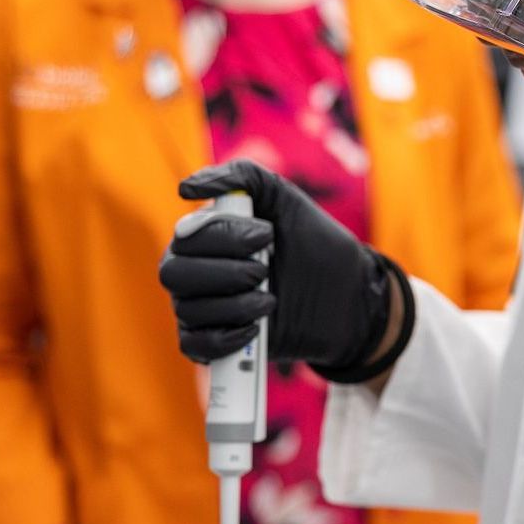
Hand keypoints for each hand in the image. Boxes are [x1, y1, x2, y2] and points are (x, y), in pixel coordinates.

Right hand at [158, 160, 409, 379]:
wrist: (348, 295)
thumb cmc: (315, 243)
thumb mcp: (286, 199)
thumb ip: (242, 177)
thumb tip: (186, 189)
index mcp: (205, 236)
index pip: (186, 236)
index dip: (223, 236)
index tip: (267, 235)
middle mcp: (196, 271)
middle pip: (174, 273)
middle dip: (225, 272)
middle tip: (265, 271)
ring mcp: (204, 308)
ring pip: (188, 310)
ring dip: (233, 305)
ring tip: (271, 301)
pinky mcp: (217, 344)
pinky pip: (195, 347)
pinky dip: (223, 338)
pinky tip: (255, 328)